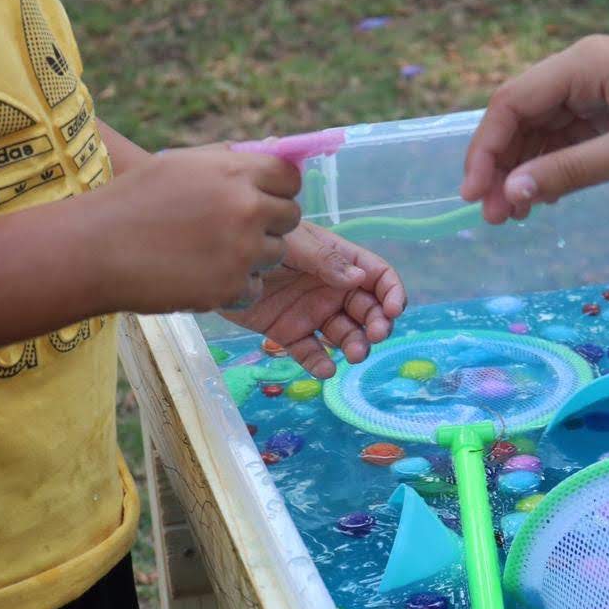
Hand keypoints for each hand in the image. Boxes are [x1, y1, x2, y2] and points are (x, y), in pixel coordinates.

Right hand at [91, 145, 302, 312]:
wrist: (93, 249)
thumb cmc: (132, 201)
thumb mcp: (178, 163)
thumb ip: (228, 160)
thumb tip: (273, 148)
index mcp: (233, 172)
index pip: (289, 177)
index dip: (278, 188)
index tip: (263, 198)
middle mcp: (245, 209)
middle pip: (291, 216)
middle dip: (270, 223)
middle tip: (235, 229)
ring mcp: (241, 251)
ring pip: (276, 254)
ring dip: (253, 256)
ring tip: (211, 252)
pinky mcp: (231, 287)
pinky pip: (255, 288)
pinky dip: (235, 287)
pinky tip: (204, 277)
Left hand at [221, 223, 406, 377]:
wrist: (214, 257)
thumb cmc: (259, 238)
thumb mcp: (294, 242)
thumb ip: (325, 260)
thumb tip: (358, 280)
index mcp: (340, 262)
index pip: (378, 278)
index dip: (392, 293)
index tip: (394, 310)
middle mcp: (332, 290)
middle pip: (368, 311)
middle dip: (378, 324)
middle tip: (373, 336)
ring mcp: (312, 313)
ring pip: (345, 335)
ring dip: (355, 346)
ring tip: (353, 354)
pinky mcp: (289, 334)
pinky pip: (310, 352)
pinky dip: (320, 364)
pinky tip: (325, 369)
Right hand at [460, 36, 608, 223]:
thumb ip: (570, 172)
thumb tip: (512, 195)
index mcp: (585, 63)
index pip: (512, 103)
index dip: (486, 150)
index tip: (473, 196)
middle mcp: (583, 69)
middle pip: (519, 117)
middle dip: (500, 166)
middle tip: (491, 217)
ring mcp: (596, 89)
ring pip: (539, 131)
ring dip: (521, 172)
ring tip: (511, 217)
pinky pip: (564, 139)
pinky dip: (548, 169)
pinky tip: (540, 200)